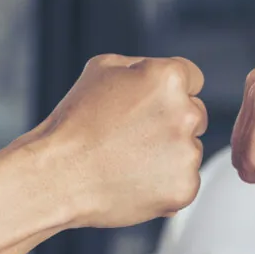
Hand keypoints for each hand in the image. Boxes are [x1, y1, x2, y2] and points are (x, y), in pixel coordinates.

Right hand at [28, 54, 206, 228]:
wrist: (58, 175)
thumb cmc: (74, 125)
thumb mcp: (101, 69)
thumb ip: (142, 66)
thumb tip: (160, 74)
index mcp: (168, 78)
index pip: (193, 78)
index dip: (168, 93)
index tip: (150, 107)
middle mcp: (186, 113)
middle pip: (196, 116)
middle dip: (173, 124)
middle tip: (134, 137)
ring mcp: (188, 154)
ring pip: (190, 151)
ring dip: (169, 155)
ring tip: (129, 161)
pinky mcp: (185, 188)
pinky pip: (185, 181)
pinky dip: (166, 184)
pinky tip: (135, 181)